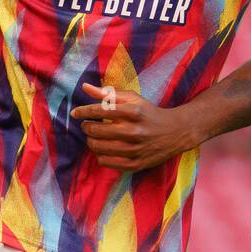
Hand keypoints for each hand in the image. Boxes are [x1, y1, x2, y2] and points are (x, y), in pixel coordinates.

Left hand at [71, 83, 192, 172]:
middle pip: (96, 130)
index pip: (100, 110)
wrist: (175, 132)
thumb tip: (85, 87)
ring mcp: (135, 150)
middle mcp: (134, 131)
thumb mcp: (133, 98)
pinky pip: (106, 162)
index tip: (75, 113)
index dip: (83, 111)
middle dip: (86, 127)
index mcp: (133, 111)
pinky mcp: (136, 164)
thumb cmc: (149, 113)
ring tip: (94, 137)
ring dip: (91, 141)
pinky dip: (100, 155)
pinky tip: (104, 149)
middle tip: (87, 125)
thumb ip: (108, 93)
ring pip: (98, 148)